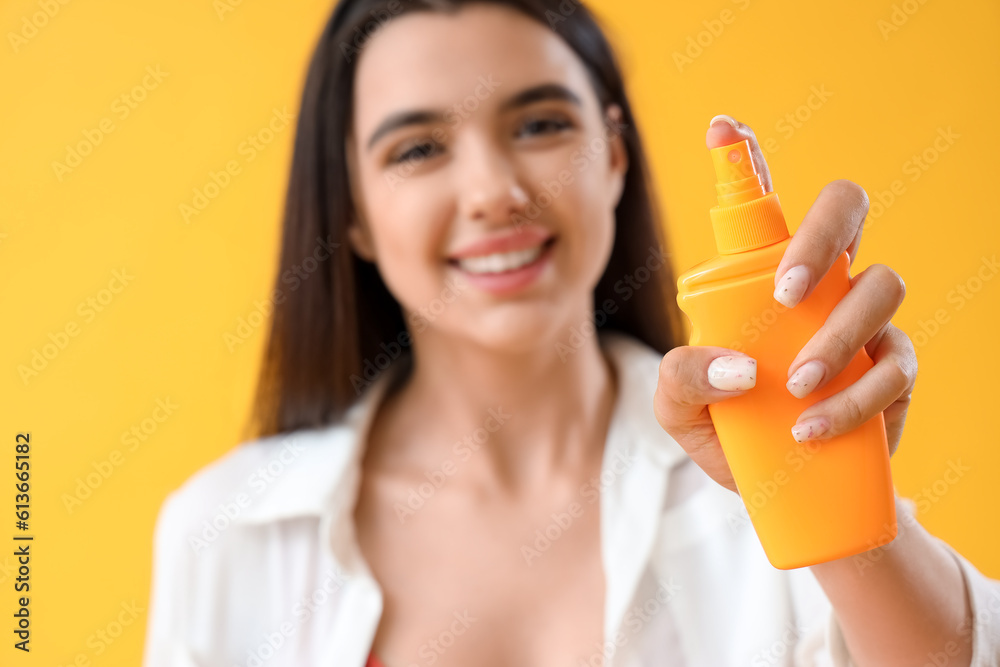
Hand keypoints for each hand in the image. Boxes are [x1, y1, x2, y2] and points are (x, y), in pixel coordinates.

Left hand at [653, 115, 917, 493]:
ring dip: (838, 334)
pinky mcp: (894, 367)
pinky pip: (896, 364)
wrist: (771, 489)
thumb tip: (741, 369)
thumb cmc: (722, 429)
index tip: (722, 127)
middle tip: (786, 290)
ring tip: (795, 384)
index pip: (763, 203)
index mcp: (761, 275)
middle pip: (847, 210)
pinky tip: (813, 426)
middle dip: (821, 232)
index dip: (747, 158)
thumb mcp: (677, 408)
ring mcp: (862, 318)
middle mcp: (821, 280)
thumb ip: (680, 379)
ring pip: (881, 285)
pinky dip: (856, 396)